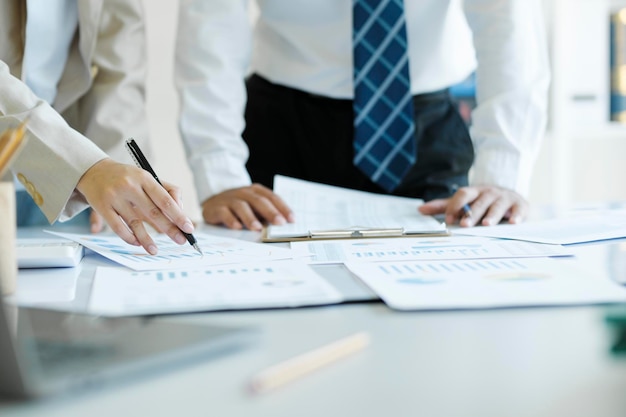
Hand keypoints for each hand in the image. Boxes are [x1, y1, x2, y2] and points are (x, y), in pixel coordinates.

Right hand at [76, 158, 194, 253]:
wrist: (94, 170)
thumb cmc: (127, 177)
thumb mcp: (147, 177)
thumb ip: (167, 191)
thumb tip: (180, 210)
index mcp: (144, 178)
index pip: (165, 199)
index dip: (179, 215)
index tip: (189, 228)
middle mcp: (130, 186)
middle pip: (153, 212)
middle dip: (170, 229)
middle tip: (181, 241)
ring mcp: (115, 197)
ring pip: (135, 223)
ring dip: (147, 239)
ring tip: (155, 251)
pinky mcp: (102, 207)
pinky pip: (118, 227)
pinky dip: (129, 237)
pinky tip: (137, 243)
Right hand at [201, 184, 294, 230]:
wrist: (212, 202)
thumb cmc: (238, 207)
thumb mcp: (253, 206)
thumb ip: (265, 213)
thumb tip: (282, 225)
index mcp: (255, 191)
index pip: (272, 197)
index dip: (283, 208)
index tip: (291, 219)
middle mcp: (243, 193)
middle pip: (259, 201)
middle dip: (270, 212)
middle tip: (279, 222)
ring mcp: (229, 199)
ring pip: (241, 206)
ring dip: (250, 217)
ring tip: (257, 228)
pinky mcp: (217, 208)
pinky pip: (224, 213)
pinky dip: (231, 220)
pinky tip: (237, 227)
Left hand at [418, 185, 528, 226]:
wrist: (510, 197)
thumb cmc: (482, 202)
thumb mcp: (464, 202)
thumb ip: (444, 206)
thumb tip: (420, 209)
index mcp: (474, 192)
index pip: (463, 195)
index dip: (455, 205)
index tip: (449, 218)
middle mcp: (489, 193)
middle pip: (480, 202)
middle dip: (472, 213)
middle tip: (465, 224)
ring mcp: (505, 198)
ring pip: (498, 205)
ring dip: (492, 215)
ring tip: (487, 224)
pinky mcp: (519, 204)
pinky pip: (519, 209)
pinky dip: (517, 215)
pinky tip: (513, 222)